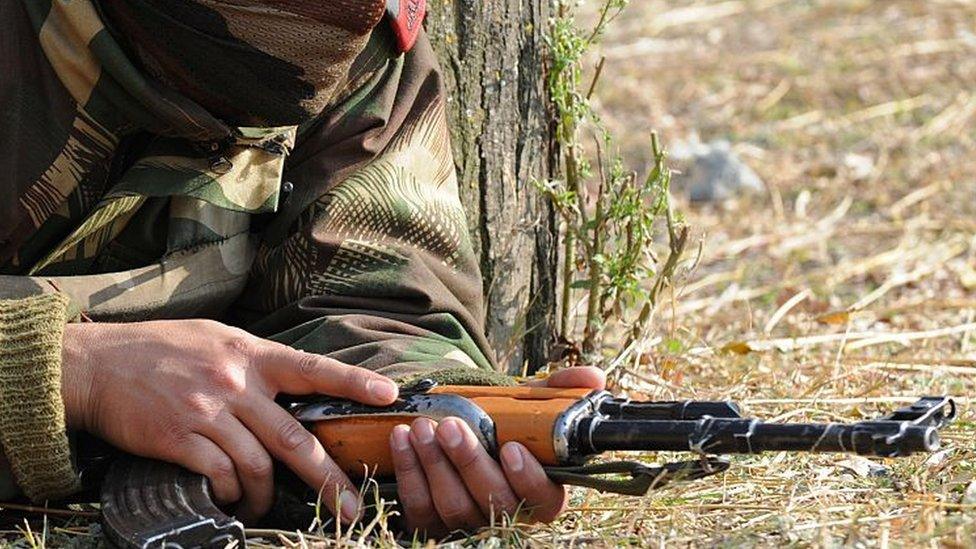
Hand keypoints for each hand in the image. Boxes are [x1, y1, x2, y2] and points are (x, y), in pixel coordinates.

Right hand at [60, 319, 397, 522]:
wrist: (98, 364)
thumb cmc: (162, 349)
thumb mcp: (218, 338)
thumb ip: (257, 361)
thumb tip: (297, 383)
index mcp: (251, 354)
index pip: (313, 369)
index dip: (353, 384)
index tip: (389, 397)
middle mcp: (236, 382)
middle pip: (293, 437)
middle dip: (328, 478)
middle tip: (350, 506)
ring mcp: (208, 410)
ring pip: (259, 465)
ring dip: (269, 494)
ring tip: (269, 504)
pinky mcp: (180, 437)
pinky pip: (221, 476)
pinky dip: (233, 492)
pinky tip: (232, 496)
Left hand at [388, 366, 605, 536]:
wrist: (459, 432)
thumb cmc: (503, 425)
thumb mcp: (532, 405)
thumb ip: (560, 392)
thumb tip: (592, 377)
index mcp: (540, 492)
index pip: (543, 500)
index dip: (529, 479)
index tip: (511, 448)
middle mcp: (506, 514)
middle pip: (493, 502)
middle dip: (469, 462)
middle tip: (451, 426)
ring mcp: (468, 522)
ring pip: (453, 506)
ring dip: (435, 465)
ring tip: (421, 426)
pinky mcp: (431, 522)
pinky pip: (419, 508)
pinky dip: (409, 472)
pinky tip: (401, 439)